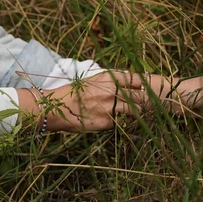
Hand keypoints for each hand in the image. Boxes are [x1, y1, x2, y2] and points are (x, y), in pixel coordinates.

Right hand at [16, 71, 143, 131]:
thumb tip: (128, 80)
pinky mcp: (108, 123)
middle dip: (144, 100)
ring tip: (135, 114)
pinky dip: (121, 122)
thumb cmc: (74, 92)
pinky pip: (121, 123)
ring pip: (135, 111)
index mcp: (109, 78)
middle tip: (145, 103)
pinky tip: (115, 121)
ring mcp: (111, 108)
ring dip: (136, 113)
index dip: (142, 85)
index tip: (143, 88)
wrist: (57, 108)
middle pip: (140, 96)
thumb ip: (110, 80)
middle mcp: (113, 91)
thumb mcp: (92, 80)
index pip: (137, 79)